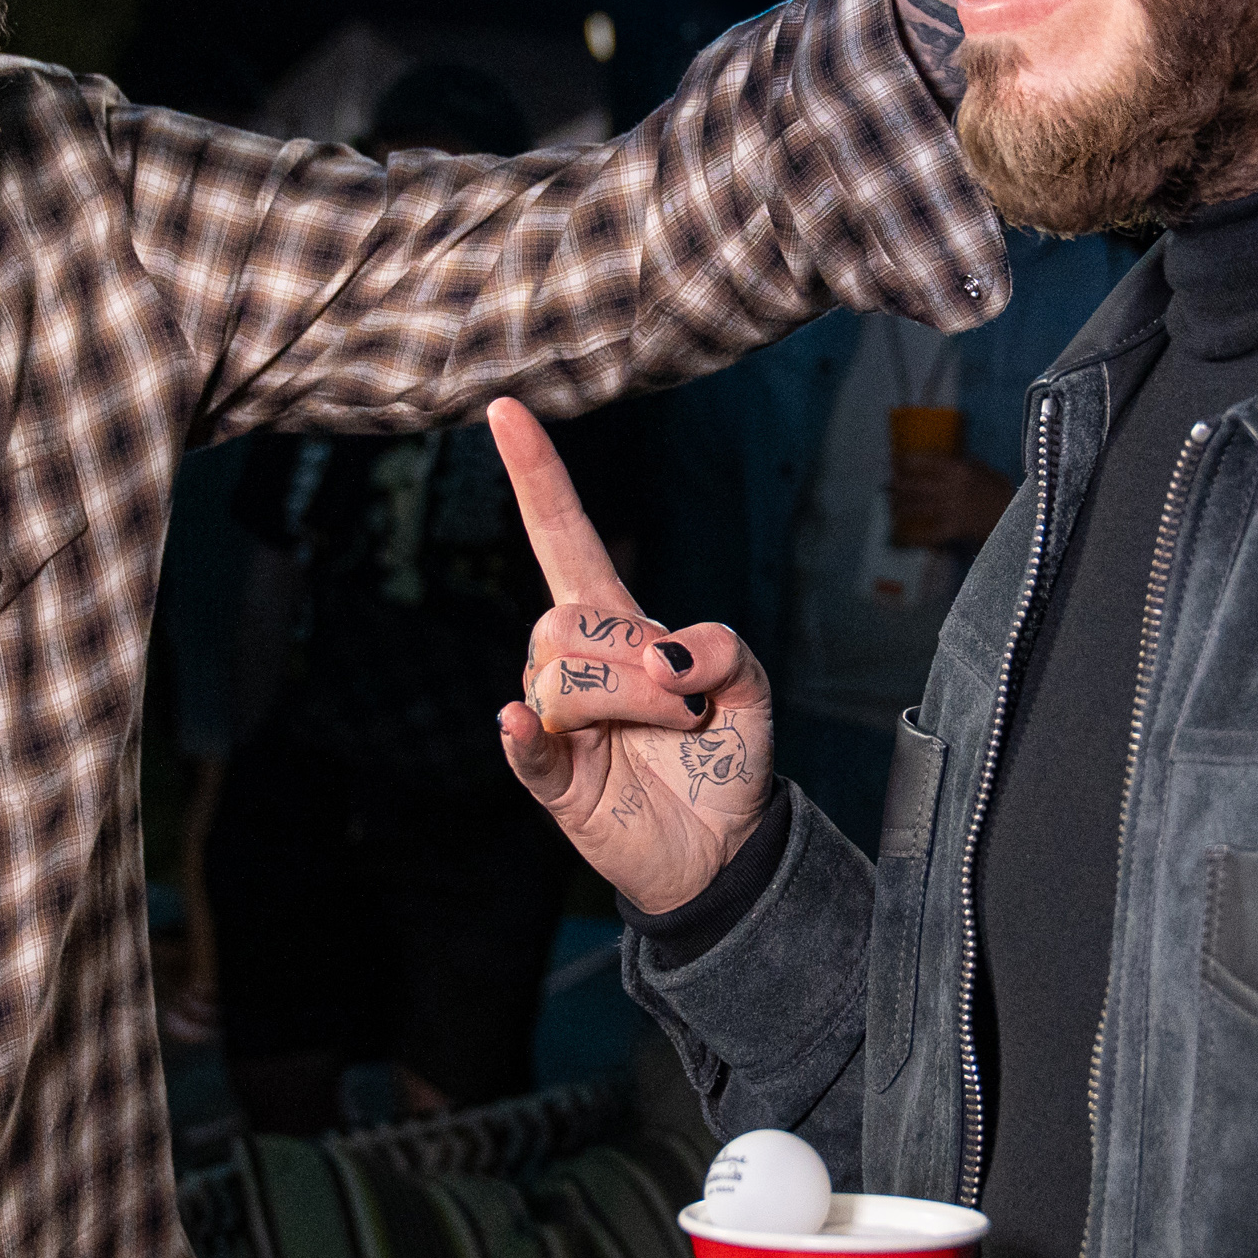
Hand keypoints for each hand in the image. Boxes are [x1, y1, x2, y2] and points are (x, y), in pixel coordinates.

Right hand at [488, 398, 777, 915]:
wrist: (725, 847)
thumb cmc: (727, 756)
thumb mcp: (751, 685)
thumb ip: (722, 646)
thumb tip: (661, 657)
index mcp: (620, 623)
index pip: (564, 537)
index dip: (537, 477)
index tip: (506, 409)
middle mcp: (577, 662)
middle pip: (562, 619)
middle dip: (634, 657)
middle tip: (684, 703)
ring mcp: (558, 720)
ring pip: (558, 676)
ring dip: (628, 703)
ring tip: (669, 735)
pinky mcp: (552, 777)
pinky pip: (527, 744)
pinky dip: (526, 731)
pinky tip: (523, 723)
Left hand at [887, 450, 1015, 549]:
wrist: (1020, 517)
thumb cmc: (1003, 492)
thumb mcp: (984, 470)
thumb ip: (963, 464)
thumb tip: (941, 459)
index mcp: (960, 468)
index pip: (926, 461)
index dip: (907, 461)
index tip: (894, 461)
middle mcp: (952, 487)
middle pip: (916, 484)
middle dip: (898, 485)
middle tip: (886, 485)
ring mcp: (952, 509)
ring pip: (918, 507)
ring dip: (901, 507)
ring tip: (890, 506)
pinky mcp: (955, 529)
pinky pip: (929, 533)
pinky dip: (915, 536)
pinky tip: (903, 536)